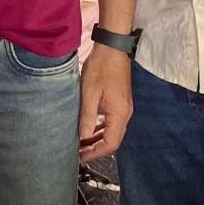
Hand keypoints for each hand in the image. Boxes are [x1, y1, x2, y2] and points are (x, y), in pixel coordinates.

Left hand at [78, 44, 132, 161]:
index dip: (95, 152)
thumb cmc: (101, 67)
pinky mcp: (119, 101)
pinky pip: (110, 120)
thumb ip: (87, 116)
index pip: (110, 143)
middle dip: (95, 147)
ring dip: (97, 137)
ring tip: (80, 142)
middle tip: (78, 152)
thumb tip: (83, 136)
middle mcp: (125, 113)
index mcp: (119, 114)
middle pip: (112, 139)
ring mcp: (123, 107)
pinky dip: (100, 127)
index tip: (81, 157)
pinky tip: (88, 127)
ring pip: (111, 130)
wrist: (112, 47)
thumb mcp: (90, 92)